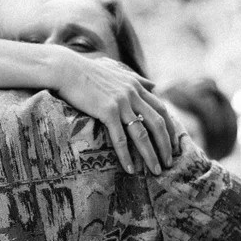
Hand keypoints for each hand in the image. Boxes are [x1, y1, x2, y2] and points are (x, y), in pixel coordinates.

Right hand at [55, 52, 177, 174]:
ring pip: (142, 134)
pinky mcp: (107, 111)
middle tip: (169, 162)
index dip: (170, 128)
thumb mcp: (117, 72)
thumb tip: (155, 85)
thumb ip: (137, 79)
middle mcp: (133, 94)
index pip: (161, 109)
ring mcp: (121, 103)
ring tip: (156, 170)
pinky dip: (126, 156)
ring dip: (151, 155)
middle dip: (166, 145)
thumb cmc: (86, 72)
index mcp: (136, 86)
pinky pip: (120, 139)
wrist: (66, 70)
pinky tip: (130, 169)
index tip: (174, 144)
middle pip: (157, 123)